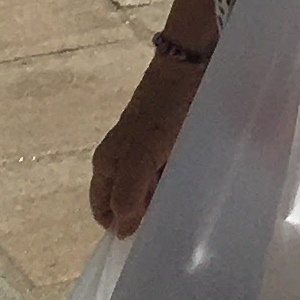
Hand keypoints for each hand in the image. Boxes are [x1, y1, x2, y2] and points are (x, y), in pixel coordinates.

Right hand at [88, 62, 197, 236]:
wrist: (190, 66)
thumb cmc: (161, 111)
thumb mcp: (140, 157)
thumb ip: (128, 195)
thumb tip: (122, 233)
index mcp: (106, 164)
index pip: (104, 211)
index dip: (121, 224)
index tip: (147, 232)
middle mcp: (121, 160)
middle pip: (128, 201)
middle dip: (147, 211)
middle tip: (171, 213)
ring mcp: (145, 151)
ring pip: (151, 187)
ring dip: (166, 195)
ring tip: (186, 197)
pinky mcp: (168, 141)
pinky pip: (169, 171)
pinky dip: (180, 179)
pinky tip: (195, 180)